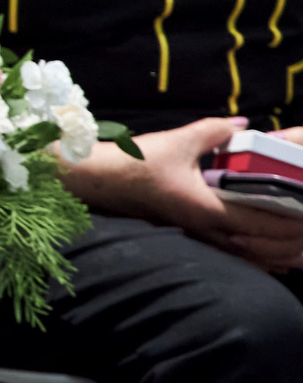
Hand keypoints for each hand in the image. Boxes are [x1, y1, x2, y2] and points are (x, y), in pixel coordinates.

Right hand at [68, 116, 302, 272]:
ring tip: (299, 255)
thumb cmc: (137, 164)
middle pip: (259, 247)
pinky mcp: (189, 232)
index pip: (261, 223)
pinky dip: (253, 258)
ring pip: (245, 255)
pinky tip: (267, 259)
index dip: (291, 225)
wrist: (100, 180)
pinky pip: (229, 253)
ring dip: (275, 255)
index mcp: (208, 209)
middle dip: (290, 245)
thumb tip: (243, 123)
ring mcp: (196, 234)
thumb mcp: (179, 141)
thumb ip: (215, 132)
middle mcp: (206, 228)